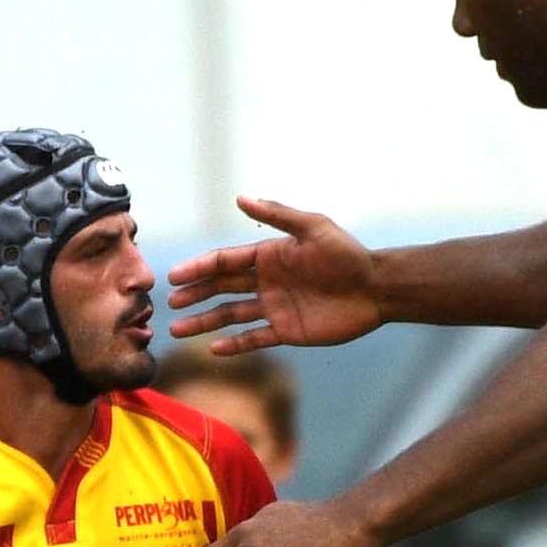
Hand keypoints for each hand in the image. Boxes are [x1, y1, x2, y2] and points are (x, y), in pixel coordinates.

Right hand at [165, 197, 384, 355]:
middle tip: (170, 303)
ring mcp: (275, 307)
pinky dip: (235, 345)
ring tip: (178, 330)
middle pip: (221, 288)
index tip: (175, 276)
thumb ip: (277, 215)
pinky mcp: (287, 331)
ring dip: (205, 322)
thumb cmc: (347, 254)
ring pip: (231, 315)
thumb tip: (239, 198)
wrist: (377, 288)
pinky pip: (255, 338)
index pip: (225, 261)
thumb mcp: (313, 227)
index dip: (199, 268)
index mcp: (269, 255)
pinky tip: (214, 349)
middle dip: (195, 294)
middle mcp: (267, 281)